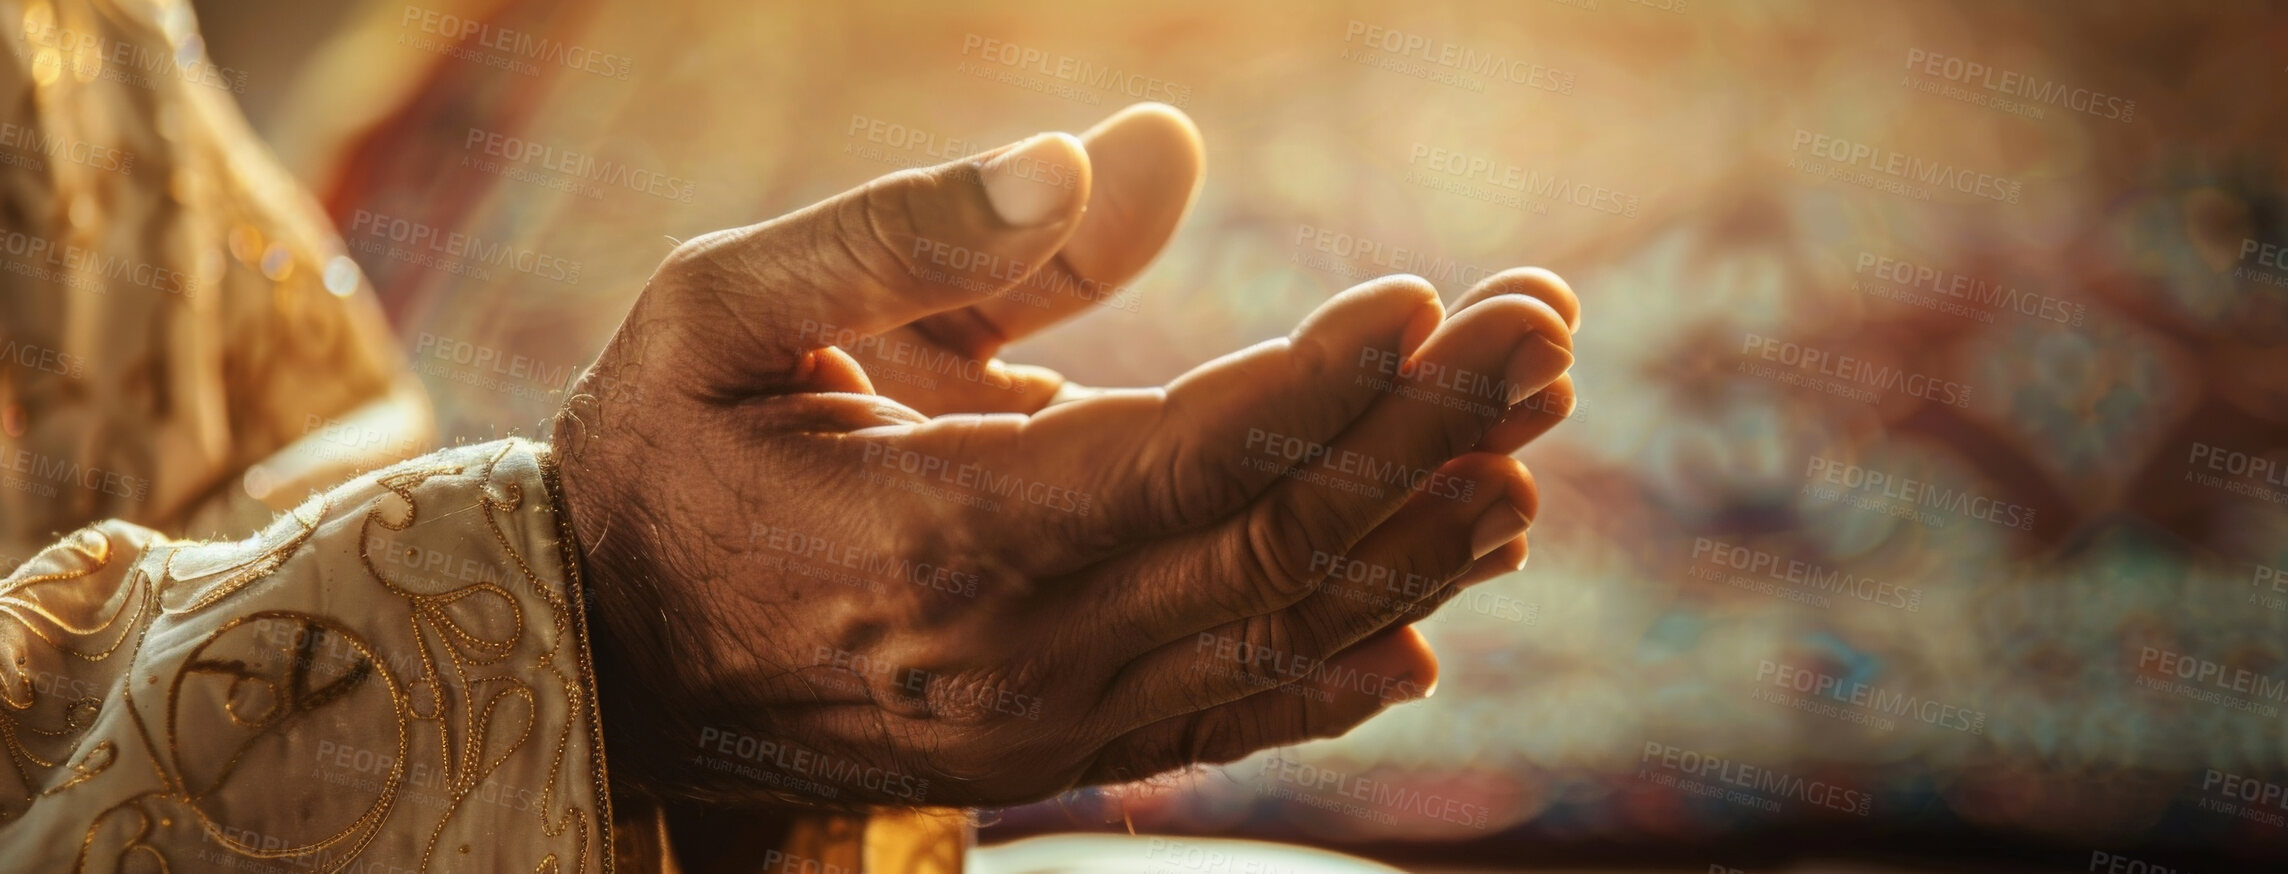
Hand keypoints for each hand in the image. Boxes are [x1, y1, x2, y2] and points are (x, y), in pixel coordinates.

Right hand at [550, 103, 1580, 809]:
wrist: (595, 658)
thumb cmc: (661, 452)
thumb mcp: (724, 309)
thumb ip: (912, 232)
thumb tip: (1117, 153)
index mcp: (930, 535)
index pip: (1178, 467)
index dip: (1319, 389)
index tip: (1437, 300)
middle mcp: (1013, 656)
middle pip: (1267, 550)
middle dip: (1423, 436)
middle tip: (1549, 332)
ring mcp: (1043, 724)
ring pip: (1273, 639)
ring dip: (1414, 538)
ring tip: (1530, 439)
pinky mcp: (1052, 749)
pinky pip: (1224, 719)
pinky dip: (1339, 669)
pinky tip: (1433, 615)